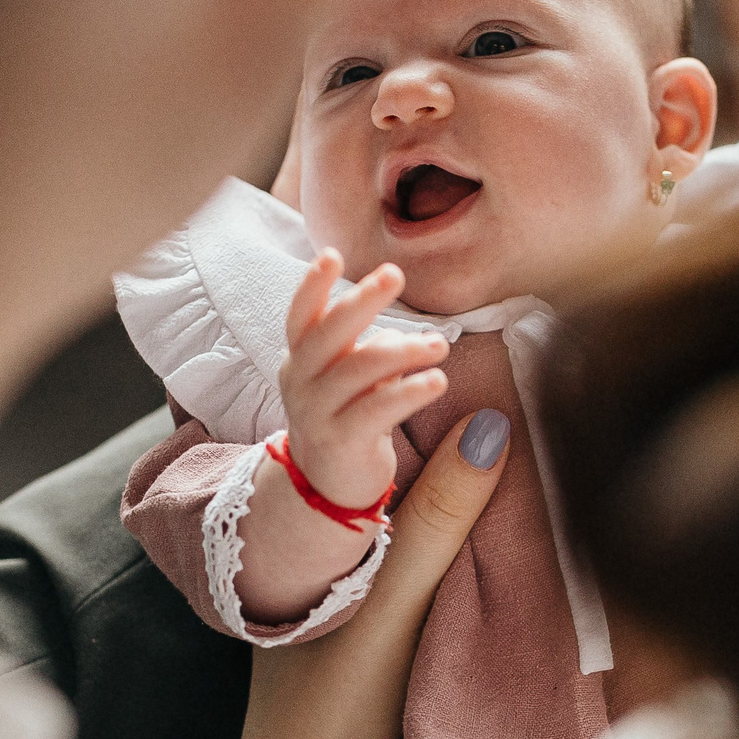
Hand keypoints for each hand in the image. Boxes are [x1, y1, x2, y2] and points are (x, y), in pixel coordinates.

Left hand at [224, 409, 511, 738]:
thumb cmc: (333, 712)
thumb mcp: (394, 603)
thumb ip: (440, 521)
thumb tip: (494, 425)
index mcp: (308, 538)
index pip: (374, 455)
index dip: (424, 418)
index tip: (491, 378)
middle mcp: (327, 567)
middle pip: (400, 493)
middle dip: (451, 457)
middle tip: (526, 410)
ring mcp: (350, 612)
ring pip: (416, 539)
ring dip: (462, 511)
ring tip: (529, 465)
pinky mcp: (378, 653)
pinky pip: (428, 583)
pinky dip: (462, 560)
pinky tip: (506, 552)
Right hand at [277, 249, 446, 508]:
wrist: (329, 484)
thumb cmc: (348, 415)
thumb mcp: (350, 377)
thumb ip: (366, 349)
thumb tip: (404, 337)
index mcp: (300, 357)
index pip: (300, 315)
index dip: (312, 285)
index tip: (332, 254)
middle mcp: (301, 381)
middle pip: (328, 334)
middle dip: (361, 301)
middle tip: (394, 274)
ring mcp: (317, 412)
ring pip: (357, 369)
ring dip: (402, 351)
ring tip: (438, 346)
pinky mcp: (341, 441)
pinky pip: (377, 409)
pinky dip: (409, 392)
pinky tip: (437, 381)